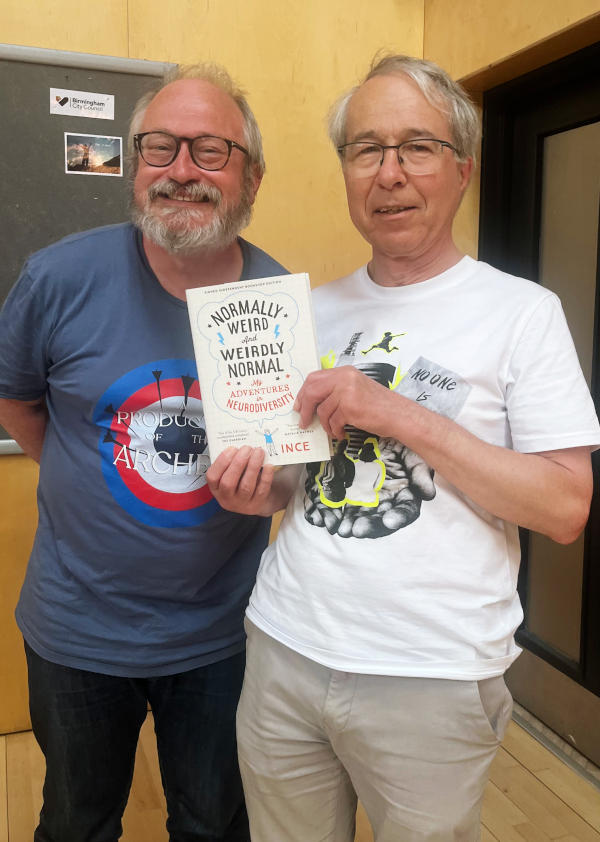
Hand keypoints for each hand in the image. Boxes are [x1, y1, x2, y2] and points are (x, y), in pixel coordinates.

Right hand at [206, 446, 274, 515]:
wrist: (257, 500)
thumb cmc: (241, 481)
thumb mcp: (230, 474)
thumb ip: (231, 462)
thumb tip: (240, 447)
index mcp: (216, 488)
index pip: (212, 477)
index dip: (221, 462)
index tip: (232, 448)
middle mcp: (227, 498)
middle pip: (228, 482)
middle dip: (238, 463)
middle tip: (247, 449)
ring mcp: (242, 503)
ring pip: (246, 486)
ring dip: (252, 466)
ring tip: (258, 452)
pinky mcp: (257, 503)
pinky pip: (261, 490)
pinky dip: (266, 476)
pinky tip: (268, 465)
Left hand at [294, 366, 397, 439]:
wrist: (399, 415)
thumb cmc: (379, 406)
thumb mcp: (356, 389)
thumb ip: (336, 390)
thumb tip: (312, 403)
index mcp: (345, 372)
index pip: (314, 378)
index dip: (303, 392)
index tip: (299, 405)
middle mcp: (345, 378)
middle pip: (312, 391)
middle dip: (305, 408)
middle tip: (304, 421)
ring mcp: (347, 392)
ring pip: (322, 410)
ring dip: (325, 425)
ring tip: (332, 431)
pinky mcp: (350, 407)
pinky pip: (333, 422)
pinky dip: (334, 431)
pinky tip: (341, 434)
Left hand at [304, 437, 434, 537]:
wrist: (376, 435)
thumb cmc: (399, 448)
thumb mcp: (413, 456)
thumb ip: (420, 474)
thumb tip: (428, 494)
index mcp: (401, 497)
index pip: (403, 512)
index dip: (396, 518)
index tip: (389, 522)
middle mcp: (380, 503)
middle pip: (375, 519)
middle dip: (364, 525)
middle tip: (355, 529)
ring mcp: (360, 499)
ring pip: (352, 515)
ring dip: (343, 523)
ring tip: (336, 527)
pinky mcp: (340, 491)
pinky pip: (332, 505)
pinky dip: (324, 511)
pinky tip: (317, 516)